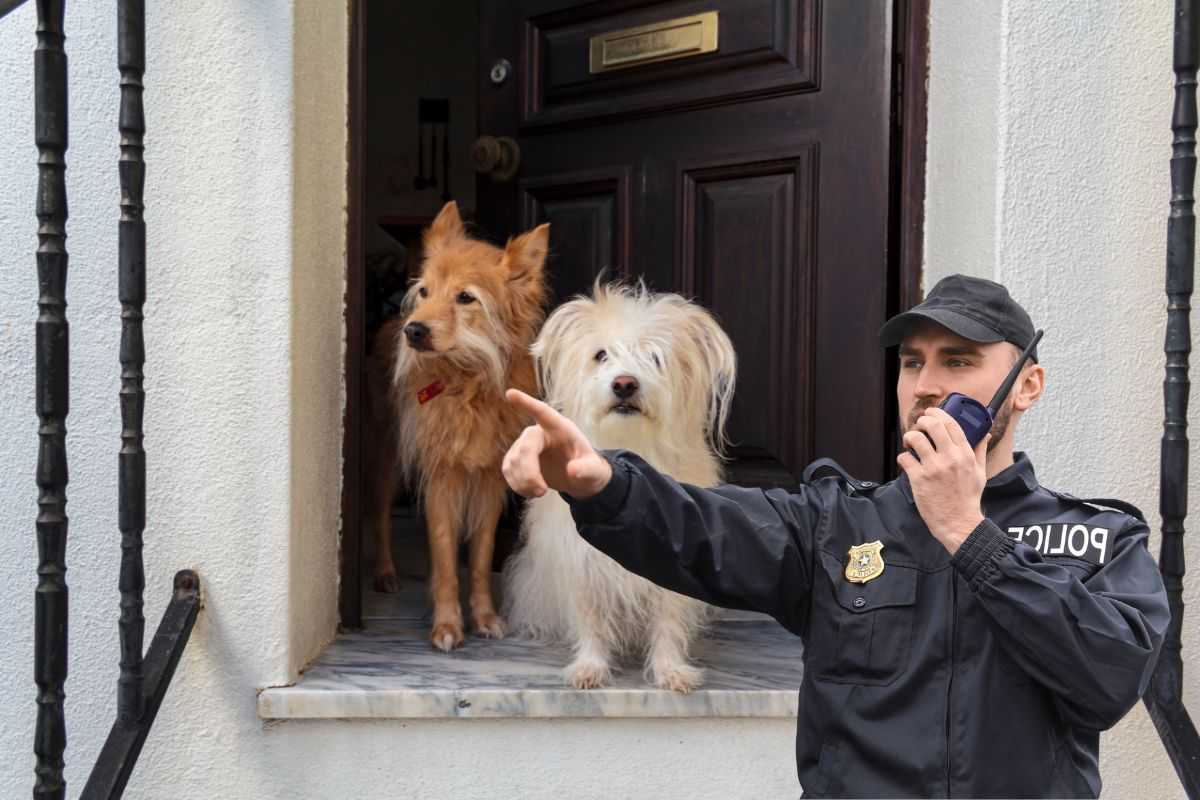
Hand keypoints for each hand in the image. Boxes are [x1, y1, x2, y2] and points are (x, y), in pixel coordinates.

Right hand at [502, 389, 612, 498]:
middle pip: (525, 447)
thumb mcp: (594, 471)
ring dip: (523, 482)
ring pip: (513, 461)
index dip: (526, 403)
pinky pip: (508, 470)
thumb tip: (573, 470)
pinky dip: (517, 485)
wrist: (579, 478)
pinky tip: (531, 492)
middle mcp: (540, 433)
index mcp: (560, 428)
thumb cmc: (588, 468)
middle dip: (529, 472)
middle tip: (542, 492)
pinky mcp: (517, 459)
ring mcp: (526, 445)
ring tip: (541, 493)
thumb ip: (587, 469)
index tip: (511, 394)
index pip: (542, 412)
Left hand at [896, 408, 987, 553]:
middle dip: (922, 421)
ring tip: (910, 443)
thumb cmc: (968, 499)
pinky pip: (905, 458)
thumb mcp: (980, 473)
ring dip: (909, 437)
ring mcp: (934, 468)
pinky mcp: (919, 479)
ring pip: (915, 439)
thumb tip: (986, 435)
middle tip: (918, 425)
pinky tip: (907, 462)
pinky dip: (903, 458)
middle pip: (933, 425)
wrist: (959, 523)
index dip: (938, 413)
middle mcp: (950, 458)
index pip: (951, 424)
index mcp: (965, 455)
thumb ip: (980, 452)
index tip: (931, 412)